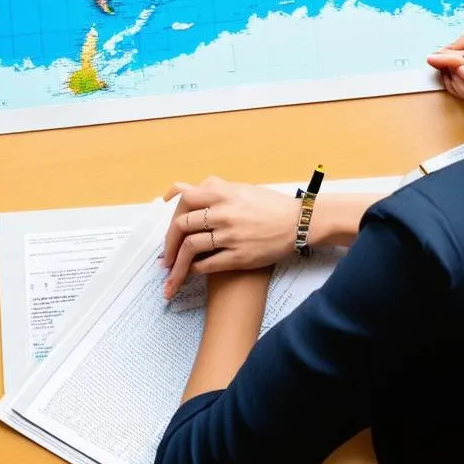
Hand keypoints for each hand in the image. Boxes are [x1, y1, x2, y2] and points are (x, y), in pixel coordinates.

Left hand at [162, 177, 297, 298]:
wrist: (298, 223)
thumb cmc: (271, 206)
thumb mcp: (242, 189)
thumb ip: (216, 191)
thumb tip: (190, 191)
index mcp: (224, 194)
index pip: (186, 198)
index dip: (171, 209)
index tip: (165, 218)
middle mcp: (223, 213)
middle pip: (182, 225)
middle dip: (169, 243)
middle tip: (165, 256)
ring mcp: (229, 235)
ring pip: (190, 248)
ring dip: (177, 264)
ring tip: (171, 273)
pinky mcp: (238, 256)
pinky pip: (206, 265)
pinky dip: (195, 269)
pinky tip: (193, 272)